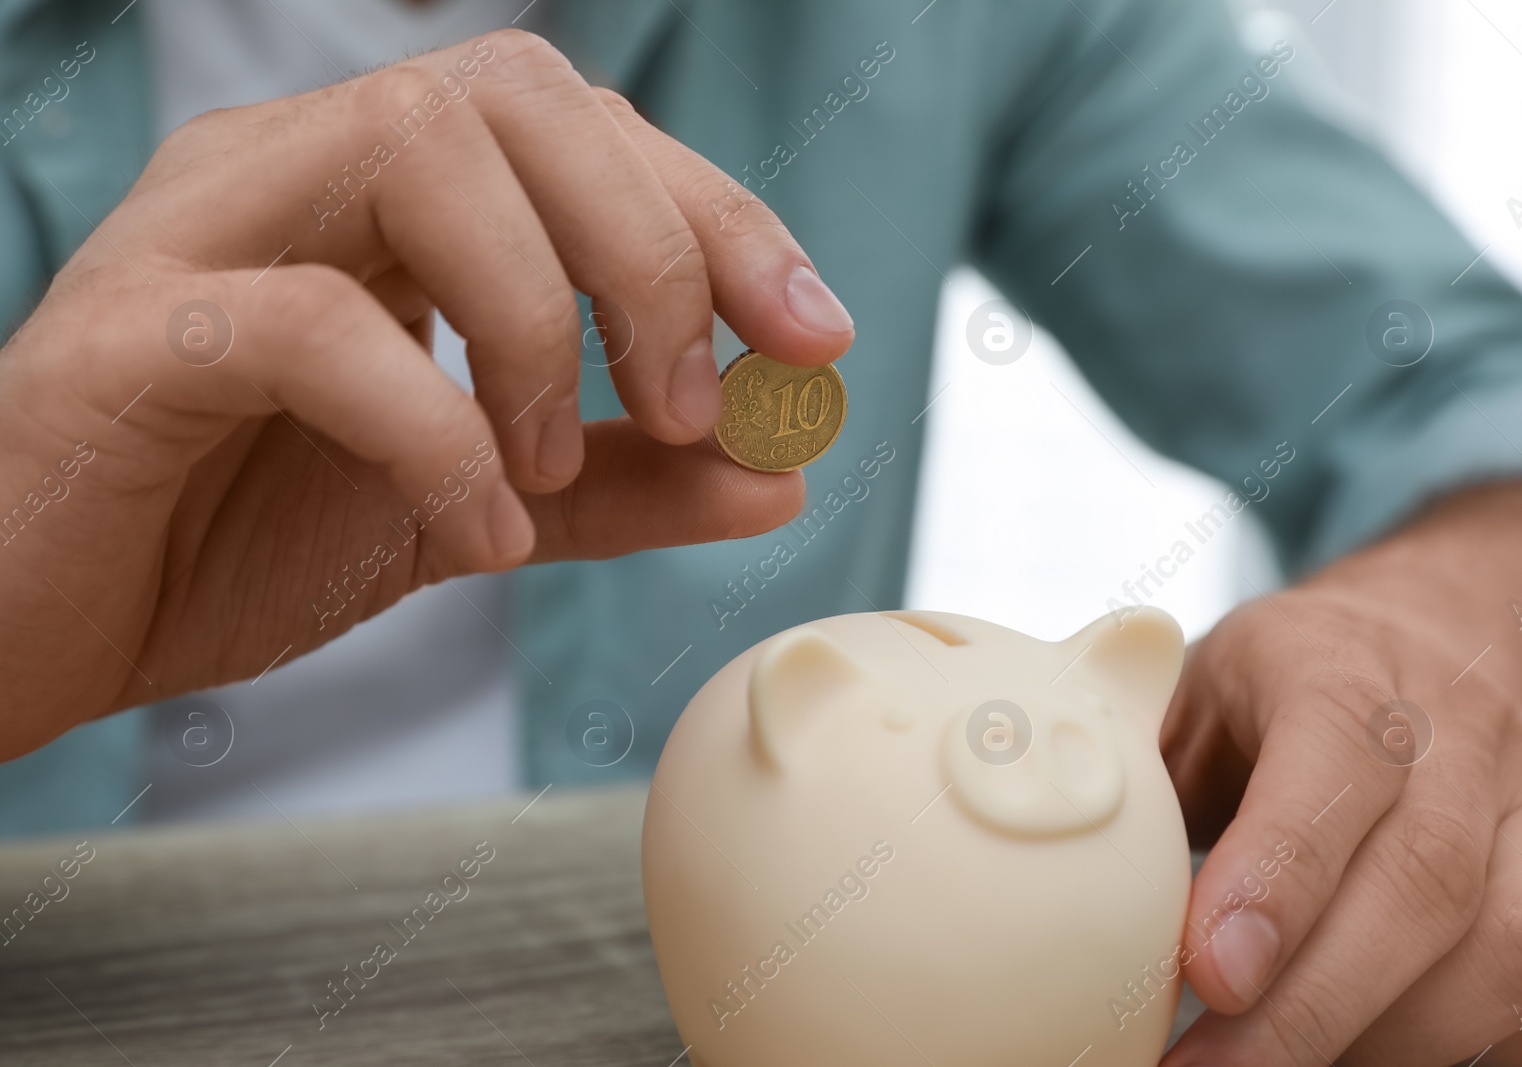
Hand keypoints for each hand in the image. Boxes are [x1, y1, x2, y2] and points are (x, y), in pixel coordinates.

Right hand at [0, 31, 852, 758]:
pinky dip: (431, 428)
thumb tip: (784, 473)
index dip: (716, 219)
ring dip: (538, 318)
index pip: (579, 134)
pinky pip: (310, 322)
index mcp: (383, 198)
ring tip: (552, 464)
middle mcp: (296, 171)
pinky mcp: (134, 333)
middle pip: (513, 95)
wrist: (45, 623)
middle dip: (651, 245)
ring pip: (415, 150)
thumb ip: (622, 488)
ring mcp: (204, 230)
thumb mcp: (473, 510)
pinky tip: (474, 534)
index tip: (812, 339)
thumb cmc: (232, 538)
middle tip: (694, 400)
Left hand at [1159, 483, 1521, 1064]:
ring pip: (1514, 951)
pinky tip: (1375, 1062)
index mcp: (1340, 668)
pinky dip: (1483, 1055)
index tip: (1207, 972)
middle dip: (1313, 1004)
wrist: (1434, 641)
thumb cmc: (1281, 686)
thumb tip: (1047, 836)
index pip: (1333, 760)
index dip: (1277, 874)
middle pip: (1423, 880)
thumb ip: (1136, 759)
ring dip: (1389, 1041)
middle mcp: (1460, 736)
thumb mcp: (1194, 689)